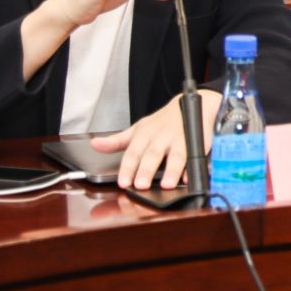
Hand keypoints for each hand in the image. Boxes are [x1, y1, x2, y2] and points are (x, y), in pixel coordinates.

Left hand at [92, 89, 223, 188]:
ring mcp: (180, 140)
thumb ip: (116, 141)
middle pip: (153, 154)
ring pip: (176, 156)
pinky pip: (196, 156)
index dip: (128, 168)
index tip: (123, 182)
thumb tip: (94, 145)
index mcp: (144, 135)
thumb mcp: (137, 129)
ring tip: (168, 185)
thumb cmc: (161, 122)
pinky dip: (194, 168)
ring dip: (172, 170)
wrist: (189, 104)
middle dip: (146, 170)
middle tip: (141, 185)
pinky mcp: (196, 144)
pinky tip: (190, 178)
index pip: (133, 153)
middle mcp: (161, 137)